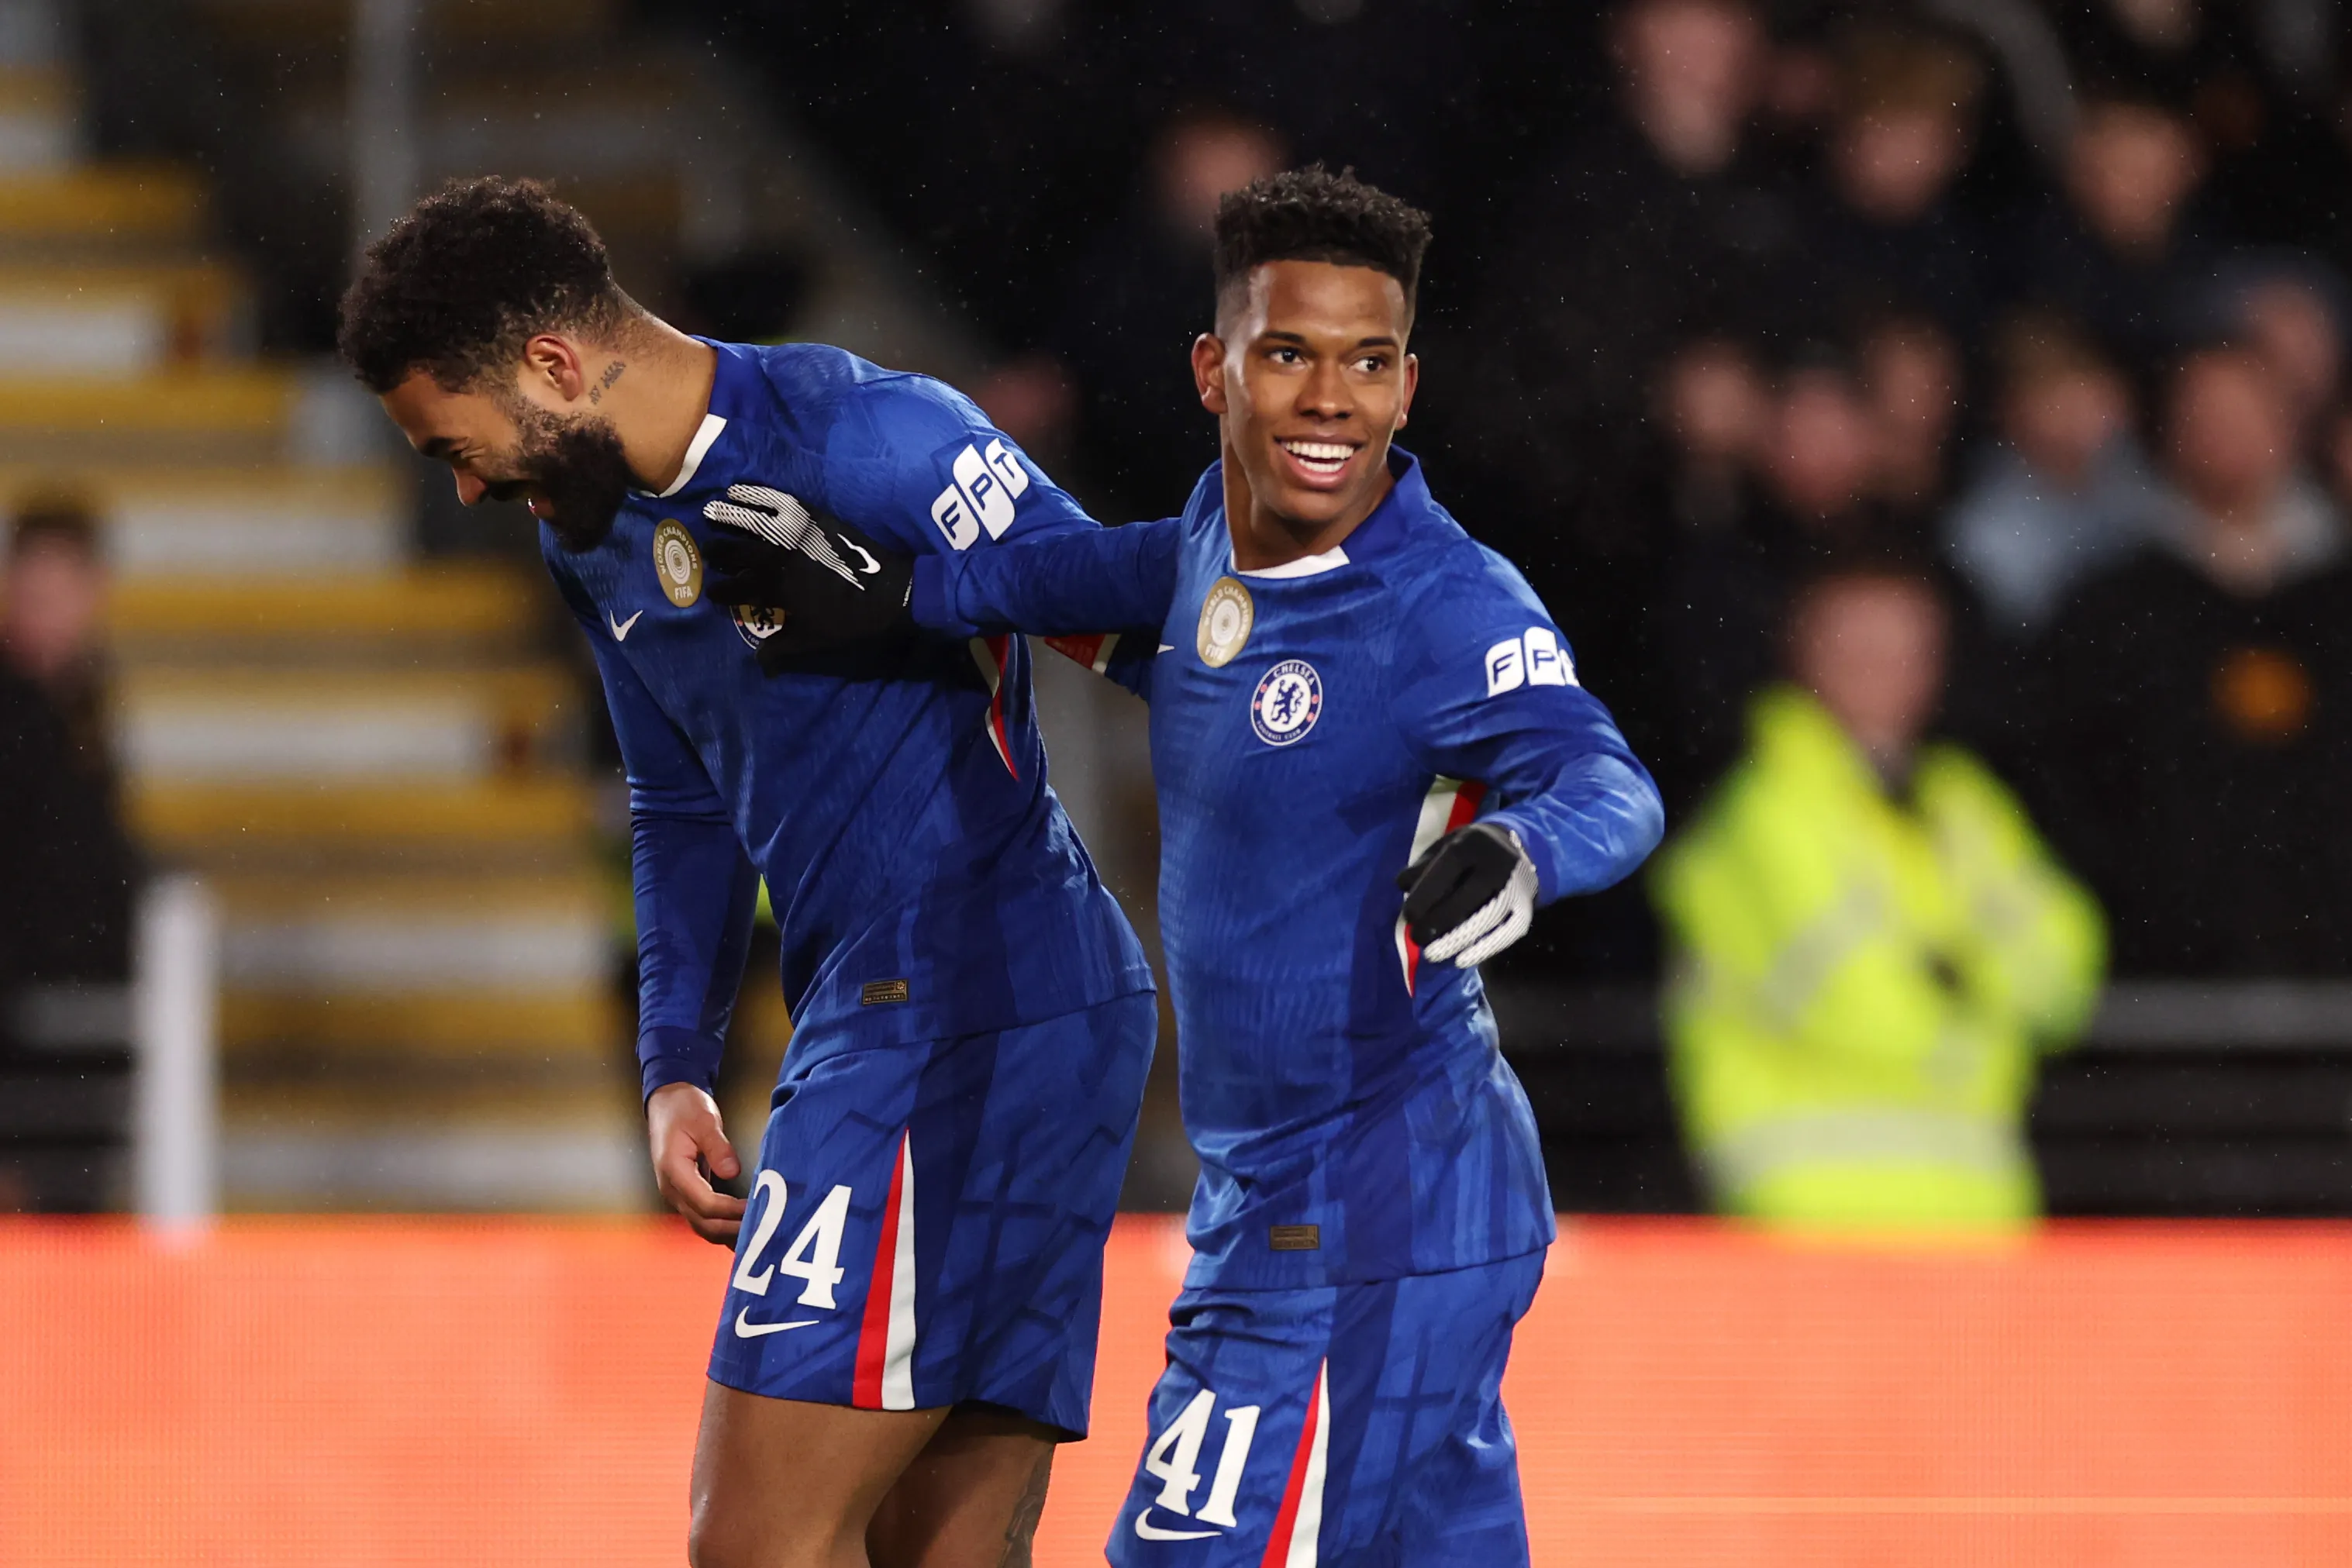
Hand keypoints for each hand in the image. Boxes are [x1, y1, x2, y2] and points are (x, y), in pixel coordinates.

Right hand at [646, 1082, 747, 1244]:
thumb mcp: (704, 1121)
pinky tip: (740, 1229)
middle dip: (731, 1230)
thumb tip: (732, 1172)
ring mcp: (678, 1193)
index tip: (755, 1209)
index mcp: (674, 1171)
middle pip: (702, 1223)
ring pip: (701, 1225)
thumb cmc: (683, 1108)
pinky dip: (721, 1226)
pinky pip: (703, 1217)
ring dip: (727, 1233)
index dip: (731, 1211)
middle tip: (761, 1230)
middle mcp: (672, 1189)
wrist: (667, 1102)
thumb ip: (718, 1147)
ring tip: (755, 1236)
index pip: (705, 1203)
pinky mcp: (686, 1192)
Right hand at [701, 484, 913, 671]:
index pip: (741, 590)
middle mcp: (783, 559)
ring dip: (728, 518)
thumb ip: (784, 647)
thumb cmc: (855, 621)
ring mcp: (799, 535)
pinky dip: (758, 494)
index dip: (724, 592)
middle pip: (741, 553)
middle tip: (704, 551)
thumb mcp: (817, 640)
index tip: (710, 593)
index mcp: (780, 590)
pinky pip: (781, 502)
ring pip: (754, 523)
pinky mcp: (815, 518)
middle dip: (719, 553)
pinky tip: (740, 489)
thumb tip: (758, 661)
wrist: (894, 594)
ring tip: (709, 512)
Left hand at [1396, 821, 1538, 969]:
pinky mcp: (1526, 908)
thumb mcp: (1444, 846)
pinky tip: (1461, 960)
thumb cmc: (1470, 851)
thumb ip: (1422, 866)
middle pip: (1466, 898)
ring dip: (1456, 940)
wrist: (1520, 849)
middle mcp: (1497, 863)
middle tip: (1417, 939)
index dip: (1426, 895)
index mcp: (1472, 843)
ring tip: (1432, 954)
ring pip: (1485, 918)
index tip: (1408, 917)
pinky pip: (1506, 932)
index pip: (1447, 870)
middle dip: (1437, 922)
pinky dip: (1484, 949)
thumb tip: (1402, 886)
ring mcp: (1515, 886)